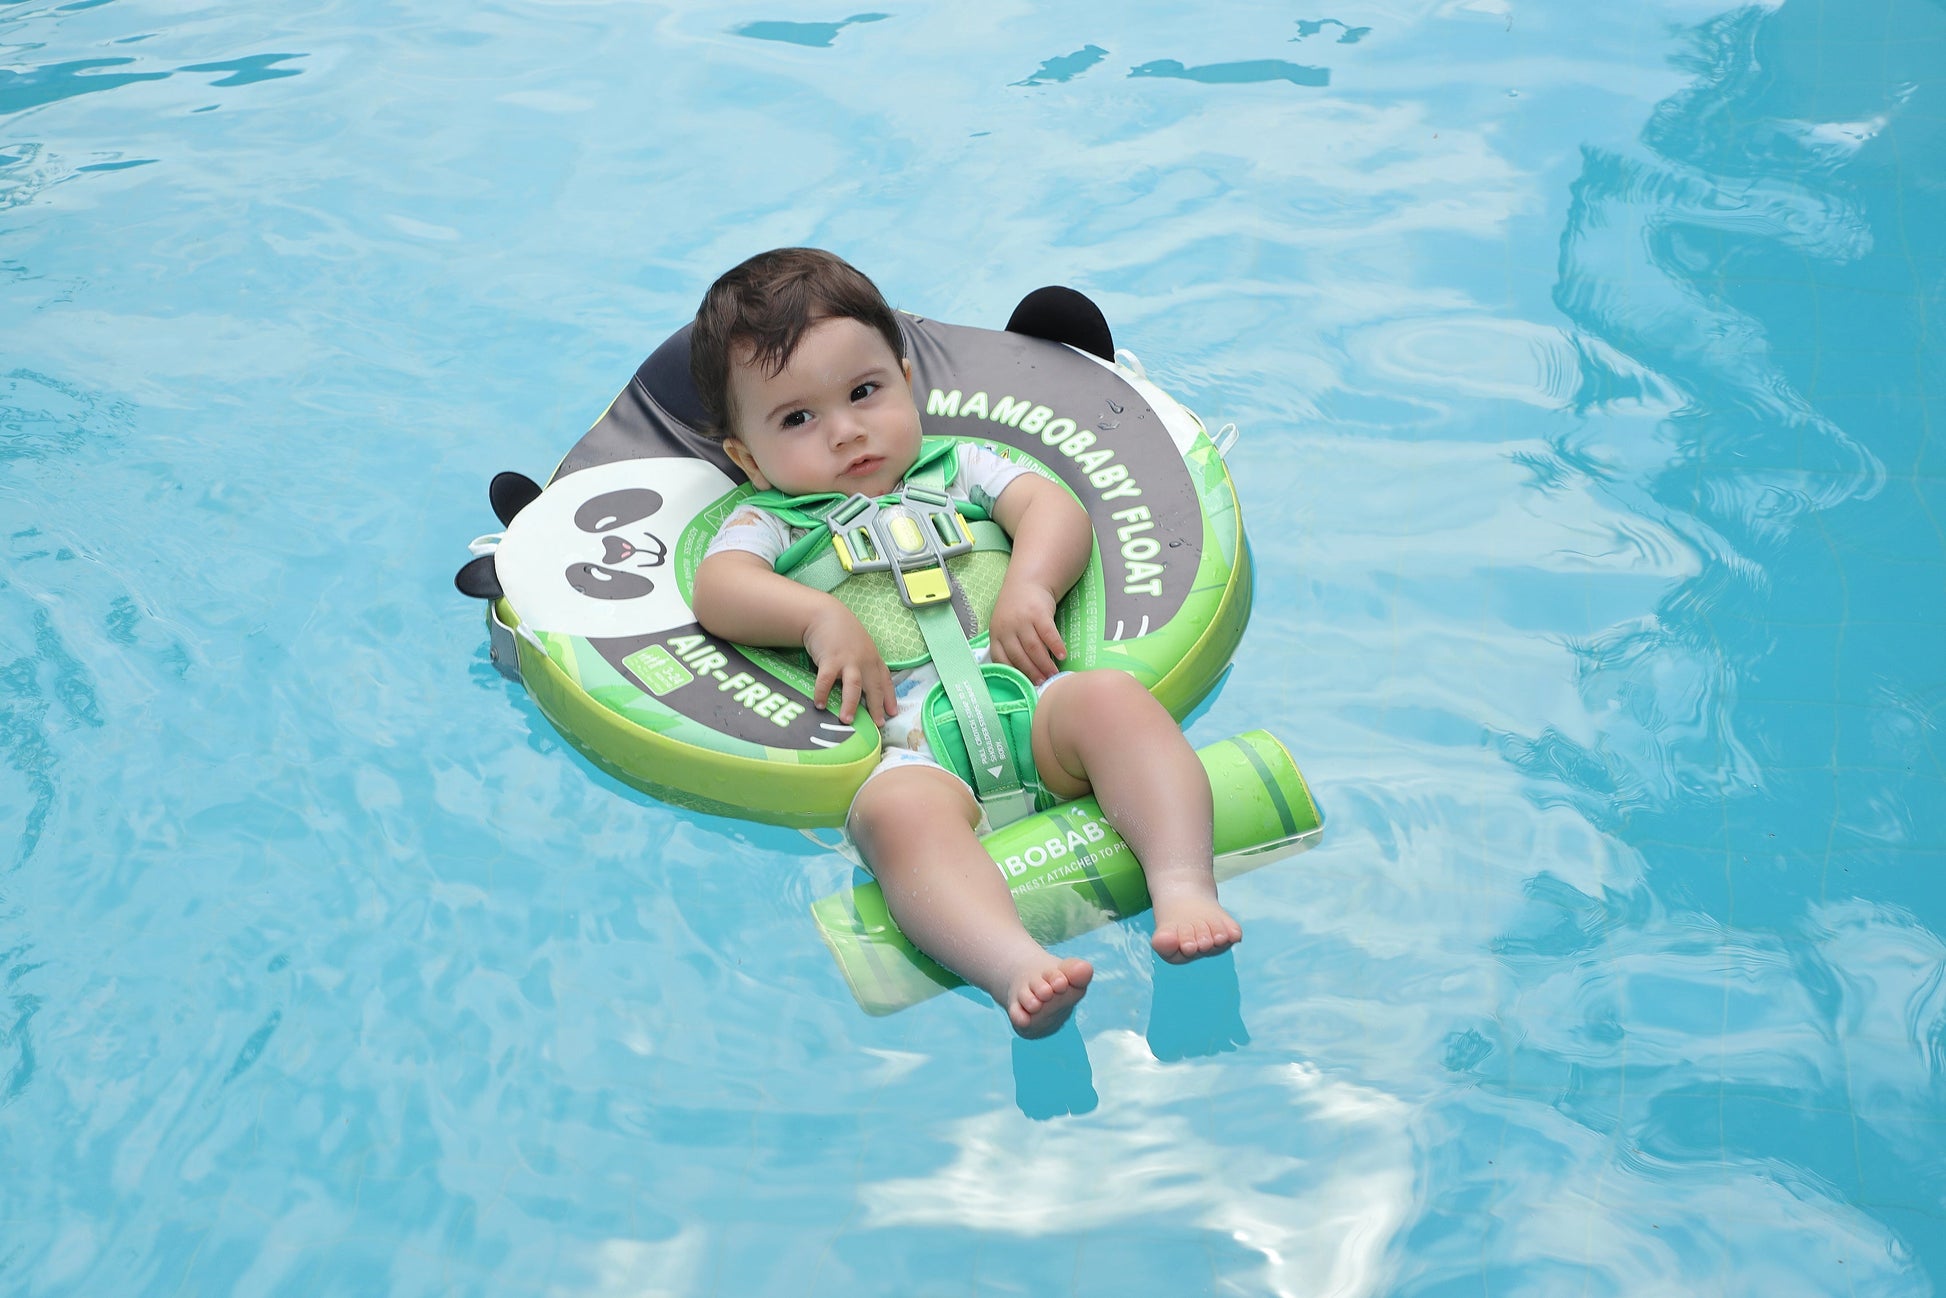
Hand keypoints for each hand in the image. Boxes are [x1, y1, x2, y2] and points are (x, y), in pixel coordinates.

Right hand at [803, 603, 895, 725]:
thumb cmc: (843, 633)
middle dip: (876, 707)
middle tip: (877, 725)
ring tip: (847, 720)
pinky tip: (819, 705)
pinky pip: (826, 680)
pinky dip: (822, 693)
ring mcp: (847, 660)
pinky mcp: (830, 660)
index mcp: (873, 659)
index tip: (893, 713)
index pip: (886, 681)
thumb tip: (866, 688)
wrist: (825, 615)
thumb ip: (865, 664)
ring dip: (850, 704)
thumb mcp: (861, 647)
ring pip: (853, 686)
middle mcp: (864, 661)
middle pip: (873, 687)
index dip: (890, 697)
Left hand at [987, 580, 1066, 683]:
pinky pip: (1048, 634)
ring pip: (1034, 648)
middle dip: (1032, 673)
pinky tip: (1062, 656)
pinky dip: (1056, 646)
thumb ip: (1009, 646)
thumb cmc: (1016, 611)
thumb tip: (1022, 674)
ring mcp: (1023, 620)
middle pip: (1019, 656)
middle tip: (1043, 684)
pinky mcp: (1039, 613)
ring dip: (1045, 664)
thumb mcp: (1005, 627)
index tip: (1025, 685)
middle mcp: (1007, 628)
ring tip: (1053, 674)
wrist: (1027, 582)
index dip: (1014, 674)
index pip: (1002, 659)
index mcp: (996, 634)